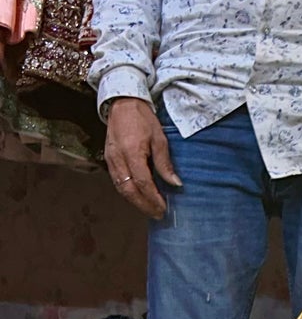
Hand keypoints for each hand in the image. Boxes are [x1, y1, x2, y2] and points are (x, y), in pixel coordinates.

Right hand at [105, 96, 180, 218]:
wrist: (122, 104)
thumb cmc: (143, 119)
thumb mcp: (159, 139)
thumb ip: (164, 163)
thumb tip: (175, 183)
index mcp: (132, 152)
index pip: (142, 183)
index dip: (153, 198)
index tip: (164, 208)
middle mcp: (118, 159)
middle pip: (129, 191)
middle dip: (144, 205)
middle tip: (158, 214)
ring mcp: (111, 160)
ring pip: (121, 188)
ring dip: (136, 202)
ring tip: (150, 209)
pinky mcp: (108, 159)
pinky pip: (117, 181)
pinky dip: (128, 192)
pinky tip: (139, 197)